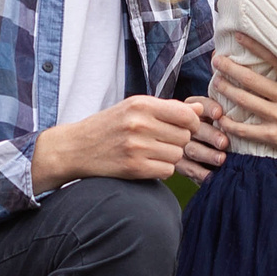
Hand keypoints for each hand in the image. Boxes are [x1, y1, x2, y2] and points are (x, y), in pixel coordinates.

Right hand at [32, 96, 204, 188]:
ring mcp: (136, 147)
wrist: (76, 147)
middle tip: (162, 141)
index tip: (184, 127)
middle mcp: (140, 124)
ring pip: (177, 155)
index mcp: (141, 104)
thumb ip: (169, 108)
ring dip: (170, 156)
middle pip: (184, 137)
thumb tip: (201, 109)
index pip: (187, 115)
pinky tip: (147, 163)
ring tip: (152, 151)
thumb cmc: (109, 125)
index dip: (192, 123)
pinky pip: (167, 171)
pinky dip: (162, 169)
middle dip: (178, 140)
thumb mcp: (135, 108)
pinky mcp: (134, 168)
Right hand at [175, 95, 229, 183]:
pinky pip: (188, 168)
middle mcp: (185, 126)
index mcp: (195, 110)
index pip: (200, 105)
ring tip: (221, 159)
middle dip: (211, 135)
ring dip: (208, 155)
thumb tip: (239, 112)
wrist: (203, 157)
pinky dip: (200, 172)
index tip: (219, 114)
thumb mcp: (224, 120)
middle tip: (224, 142)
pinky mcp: (179, 163)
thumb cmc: (220, 132)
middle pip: (196, 128)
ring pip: (192, 149)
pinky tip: (211, 175)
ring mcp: (180, 146)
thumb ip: (228, 113)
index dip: (209, 108)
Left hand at [210, 38, 276, 158]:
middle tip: (216, 60)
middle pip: (250, 79)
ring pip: (244, 100)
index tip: (238, 37)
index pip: (273, 59)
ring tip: (215, 82)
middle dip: (229, 68)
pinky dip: (230, 124)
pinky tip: (220, 118)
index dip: (253, 46)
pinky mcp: (274, 136)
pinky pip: (246, 129)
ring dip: (226, 90)